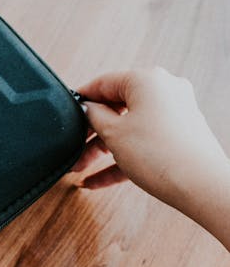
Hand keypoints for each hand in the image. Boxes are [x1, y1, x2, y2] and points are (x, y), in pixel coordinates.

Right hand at [72, 68, 229, 231]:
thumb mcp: (113, 133)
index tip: (66, 111)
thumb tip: (87, 109)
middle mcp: (164, 90)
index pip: (104, 83)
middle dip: (92, 133)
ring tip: (82, 170)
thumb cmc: (161, 155)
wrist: (201, 186)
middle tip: (73, 148)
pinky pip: (143, 142)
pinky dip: (123, 157)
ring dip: (104, 149)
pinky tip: (99, 180)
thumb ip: (94, 116)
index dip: (81, 99)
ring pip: (129, 128)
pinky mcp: (180, 135)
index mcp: (147, 79)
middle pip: (117, 108)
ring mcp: (175, 113)